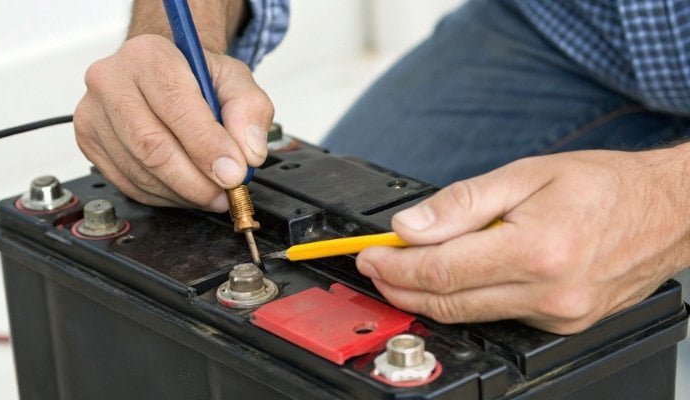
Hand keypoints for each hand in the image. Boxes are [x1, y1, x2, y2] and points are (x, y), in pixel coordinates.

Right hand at [73, 34, 273, 210]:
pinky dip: (164, 196)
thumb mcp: (234, 78)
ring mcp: (93, 113)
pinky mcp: (89, 143)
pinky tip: (185, 189)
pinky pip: (128, 184)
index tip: (234, 173)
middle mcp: (110, 80)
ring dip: (182, 193)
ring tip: (211, 193)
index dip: (207, 147)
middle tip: (225, 193)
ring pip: (140, 172)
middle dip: (195, 180)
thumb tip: (249, 153)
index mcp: (147, 55)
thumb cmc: (193, 76)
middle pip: (151, 146)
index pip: (176, 106)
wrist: (160, 75)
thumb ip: (250, 109)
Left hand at [357, 147, 689, 333]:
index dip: (395, 266)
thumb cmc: (605, 186)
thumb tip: (411, 226)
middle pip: (448, 302)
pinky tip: (458, 275)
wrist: (668, 210)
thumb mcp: (526, 175)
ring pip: (471, 314)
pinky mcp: (564, 322)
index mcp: (537, 251)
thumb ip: (463, 202)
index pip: (442, 270)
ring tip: (405, 268)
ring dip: (429, 294)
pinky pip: (500, 315)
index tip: (369, 254)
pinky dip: (468, 298)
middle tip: (374, 267)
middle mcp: (549, 293)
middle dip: (400, 286)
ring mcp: (558, 315)